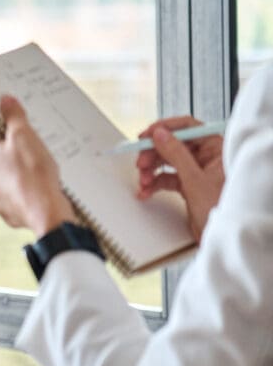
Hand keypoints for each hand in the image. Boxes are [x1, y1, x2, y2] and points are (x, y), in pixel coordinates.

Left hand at [0, 96, 75, 237]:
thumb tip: (5, 102)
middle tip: (34, 148)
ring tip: (40, 169)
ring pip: (9, 177)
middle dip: (16, 150)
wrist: (47, 212)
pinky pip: (18, 195)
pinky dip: (28, 190)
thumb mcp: (24, 136)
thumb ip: (13, 117)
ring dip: (21, 172)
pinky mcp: (9, 210)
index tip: (18, 124)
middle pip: (0, 156)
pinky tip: (40, 187)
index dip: (6, 126)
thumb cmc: (34, 175)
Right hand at [135, 116, 224, 240]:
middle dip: (153, 154)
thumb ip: (176, 154)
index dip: (164, 129)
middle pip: (172, 145)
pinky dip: (154, 184)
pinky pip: (166, 178)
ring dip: (151, 170)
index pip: (187, 127)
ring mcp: (197, 171)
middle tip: (141, 163)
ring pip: (166, 162)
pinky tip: (146, 191)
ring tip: (144, 181)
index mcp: (216, 149)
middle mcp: (207, 157)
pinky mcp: (189, 185)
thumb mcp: (195, 179)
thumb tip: (160, 134)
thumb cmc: (220, 210)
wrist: (224, 238)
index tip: (146, 136)